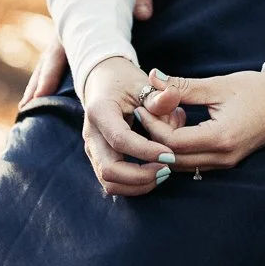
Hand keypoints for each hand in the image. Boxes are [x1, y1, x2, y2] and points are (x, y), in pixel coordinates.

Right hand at [19, 0, 155, 108]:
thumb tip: (145, 15)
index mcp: (85, 4)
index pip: (64, 44)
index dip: (52, 72)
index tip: (39, 96)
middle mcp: (76, 12)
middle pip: (54, 51)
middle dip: (41, 79)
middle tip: (28, 107)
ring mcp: (78, 12)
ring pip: (57, 47)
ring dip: (46, 72)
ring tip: (33, 101)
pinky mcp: (85, 10)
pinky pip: (69, 40)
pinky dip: (60, 60)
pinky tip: (56, 77)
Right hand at [81, 56, 186, 196]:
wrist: (103, 81)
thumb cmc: (124, 81)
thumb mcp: (141, 82)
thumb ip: (157, 95)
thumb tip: (173, 97)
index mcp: (100, 112)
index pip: (121, 140)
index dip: (146, 151)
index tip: (171, 154)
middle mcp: (91, 135)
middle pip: (110, 170)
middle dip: (141, 176)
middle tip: (167, 168)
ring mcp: (93, 150)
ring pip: (109, 183)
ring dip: (138, 185)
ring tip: (163, 172)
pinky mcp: (99, 159)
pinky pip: (113, 182)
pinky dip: (133, 185)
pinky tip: (154, 172)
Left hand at [134, 67, 264, 171]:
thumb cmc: (256, 89)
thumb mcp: (218, 85)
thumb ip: (183, 86)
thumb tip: (154, 79)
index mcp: (221, 138)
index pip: (173, 142)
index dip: (153, 126)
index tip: (143, 107)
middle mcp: (223, 157)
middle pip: (173, 159)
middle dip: (155, 138)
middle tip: (148, 113)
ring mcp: (226, 162)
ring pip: (182, 164)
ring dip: (166, 145)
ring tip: (164, 116)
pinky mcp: (227, 160)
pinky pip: (194, 162)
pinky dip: (180, 148)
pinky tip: (180, 124)